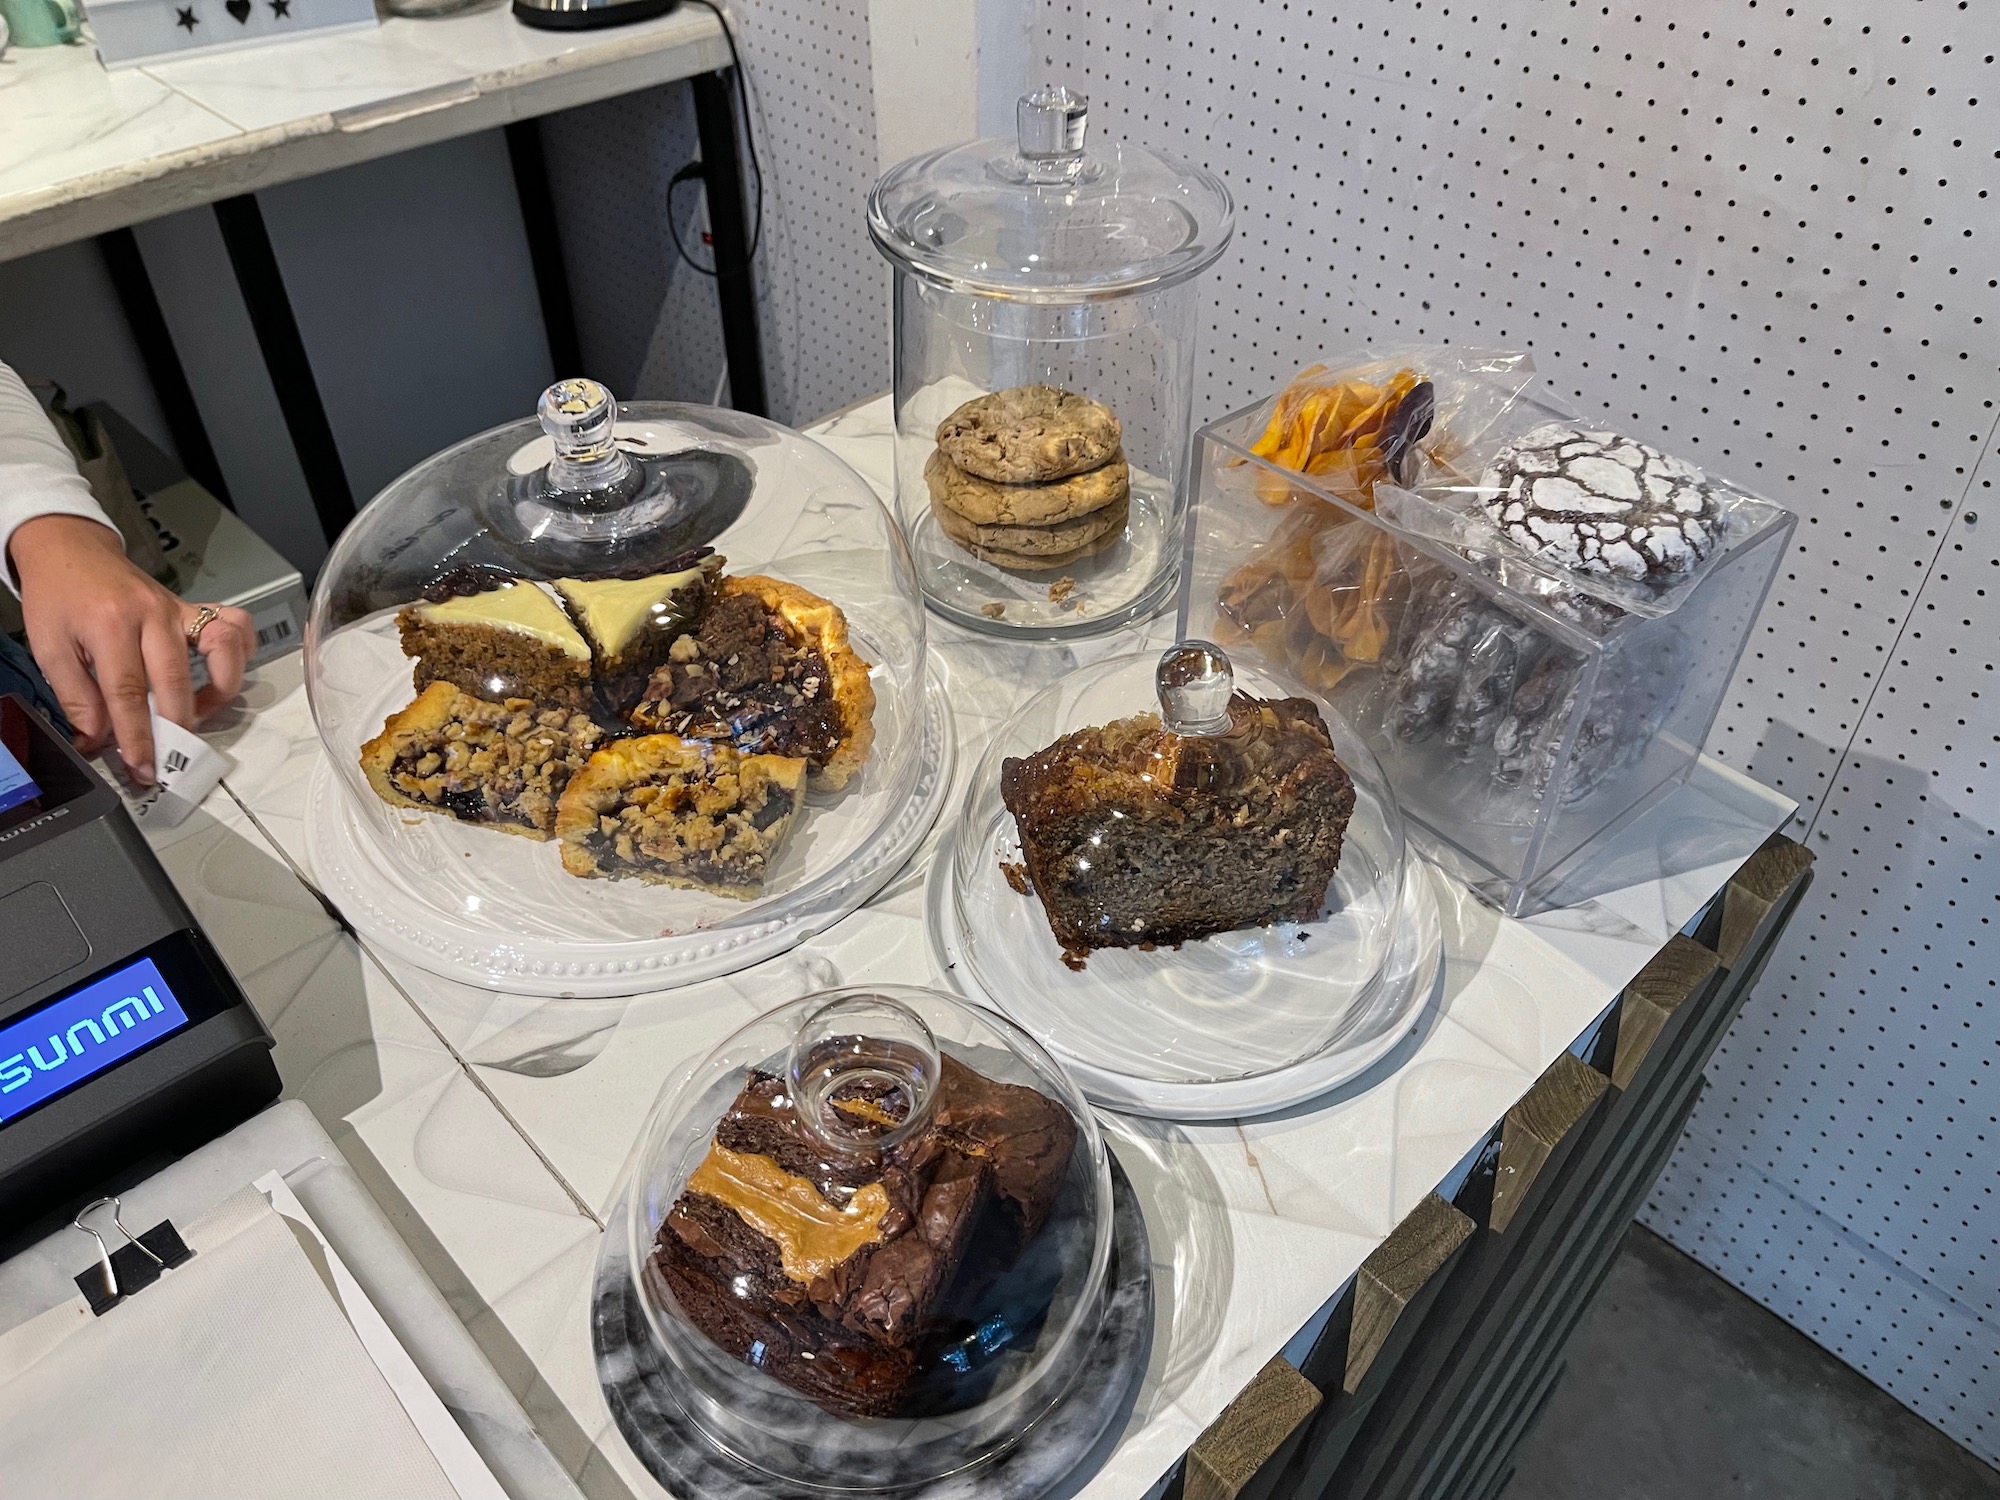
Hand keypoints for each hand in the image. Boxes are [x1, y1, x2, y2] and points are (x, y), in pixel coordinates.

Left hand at [8, 514, 252, 782]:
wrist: (69, 548)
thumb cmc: (58, 596)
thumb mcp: (48, 646)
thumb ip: (74, 696)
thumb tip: (96, 740)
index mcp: (109, 623)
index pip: (127, 691)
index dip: (137, 735)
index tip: (141, 767)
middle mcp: (151, 614)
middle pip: (175, 679)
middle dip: (175, 727)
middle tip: (167, 755)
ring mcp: (178, 608)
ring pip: (223, 647)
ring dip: (219, 689)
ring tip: (198, 712)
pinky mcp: (192, 607)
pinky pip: (235, 624)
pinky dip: (239, 653)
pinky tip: (222, 674)